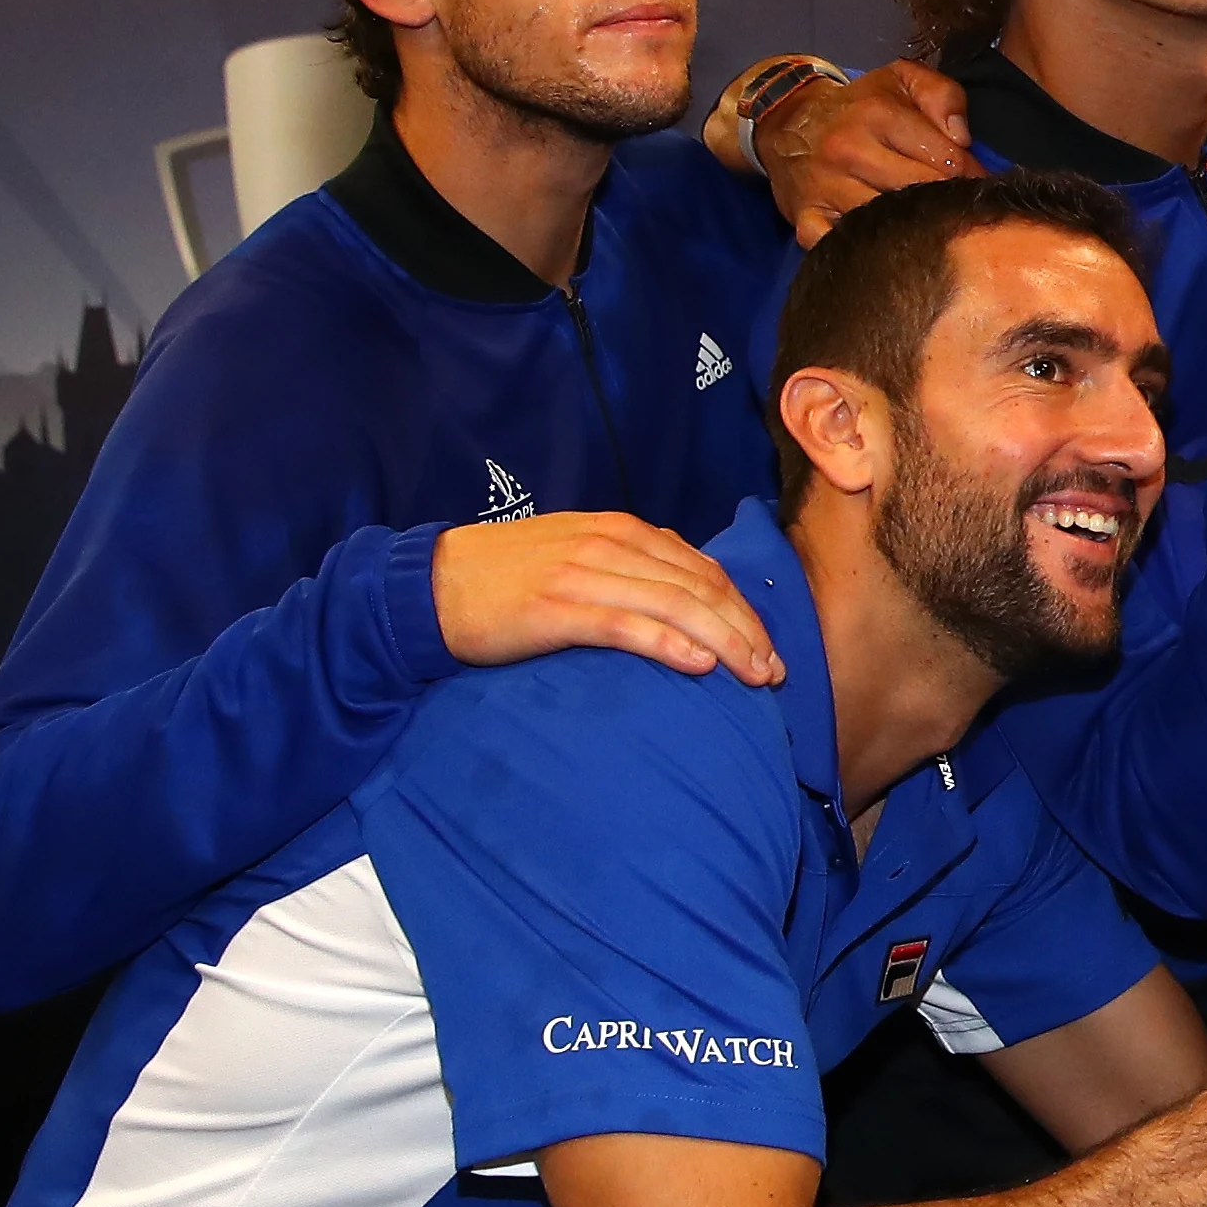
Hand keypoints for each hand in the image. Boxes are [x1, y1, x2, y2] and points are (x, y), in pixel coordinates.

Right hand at [431, 512, 782, 683]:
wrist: (431, 583)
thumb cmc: (507, 578)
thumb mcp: (577, 557)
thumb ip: (629, 568)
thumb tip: (682, 598)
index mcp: (622, 531)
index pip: (703, 570)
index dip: (743, 609)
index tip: (770, 646)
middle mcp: (612, 545)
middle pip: (701, 589)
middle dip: (746, 631)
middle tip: (775, 672)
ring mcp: (586, 574)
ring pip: (676, 606)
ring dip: (725, 642)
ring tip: (754, 676)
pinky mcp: (559, 608)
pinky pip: (627, 625)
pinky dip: (669, 644)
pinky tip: (699, 666)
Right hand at [758, 58, 974, 246]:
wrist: (788, 121)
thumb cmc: (860, 105)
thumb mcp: (902, 79)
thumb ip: (943, 95)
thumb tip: (962, 139)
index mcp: (877, 114)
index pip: (946, 158)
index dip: (971, 175)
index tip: (976, 184)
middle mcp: (848, 150)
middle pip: (920, 192)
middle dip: (946, 202)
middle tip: (957, 208)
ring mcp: (824, 186)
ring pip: (886, 223)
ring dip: (912, 229)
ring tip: (927, 225)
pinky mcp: (805, 216)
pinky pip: (838, 244)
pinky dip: (863, 250)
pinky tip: (884, 245)